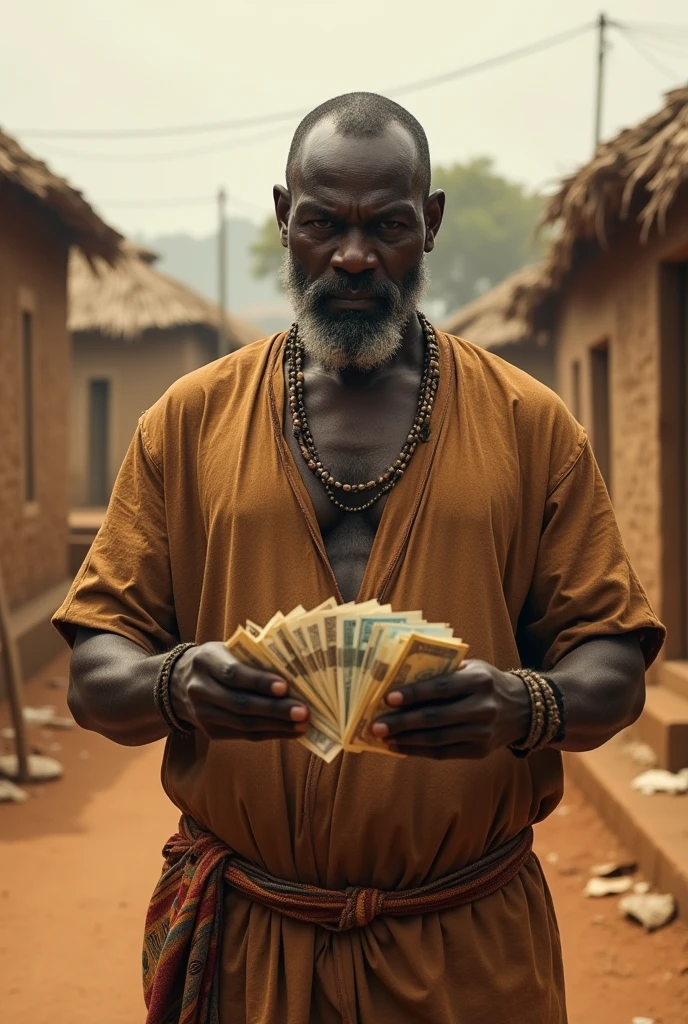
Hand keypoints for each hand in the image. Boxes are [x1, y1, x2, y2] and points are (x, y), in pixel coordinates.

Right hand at [168, 642, 309, 740]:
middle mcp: (200, 689)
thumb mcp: (227, 649)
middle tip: (303, 711)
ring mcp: (203, 714)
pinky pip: (244, 735)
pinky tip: (291, 731)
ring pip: (244, 724)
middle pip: (240, 703)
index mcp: (205, 661)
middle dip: (275, 709)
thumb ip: (253, 655)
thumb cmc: (217, 660)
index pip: (233, 674)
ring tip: (302, 724)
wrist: (178, 684)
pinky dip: (271, 733)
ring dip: (277, 725)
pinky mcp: (211, 732)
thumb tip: (295, 666)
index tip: (285, 685)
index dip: (259, 681)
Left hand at [370, 659, 530, 758]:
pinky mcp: (479, 751)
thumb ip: (444, 671)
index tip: (388, 698)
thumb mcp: (472, 668)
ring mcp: (482, 733)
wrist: (524, 709)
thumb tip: (401, 679)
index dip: (413, 693)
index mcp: (479, 680)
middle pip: (435, 718)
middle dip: (402, 722)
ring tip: (382, 738)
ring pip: (437, 739)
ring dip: (406, 739)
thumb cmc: (486, 682)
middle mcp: (483, 708)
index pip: (441, 687)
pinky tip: (399, 747)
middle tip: (376, 725)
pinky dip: (417, 751)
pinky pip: (443, 753)